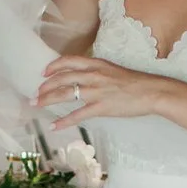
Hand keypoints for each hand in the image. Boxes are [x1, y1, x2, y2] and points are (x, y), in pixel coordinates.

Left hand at [38, 54, 165, 131]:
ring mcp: (97, 91)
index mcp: (97, 64)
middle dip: (45, 86)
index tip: (43, 73)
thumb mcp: (113, 70)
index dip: (53, 66)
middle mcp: (94, 75)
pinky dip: (63, 121)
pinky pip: (78, 114)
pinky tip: (54, 126)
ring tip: (37, 105)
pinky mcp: (101, 107)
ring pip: (66, 94)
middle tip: (34, 94)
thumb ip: (97, 72)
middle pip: (62, 78)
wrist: (152, 92)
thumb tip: (83, 78)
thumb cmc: (135, 83)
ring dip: (48, 100)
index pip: (69, 61)